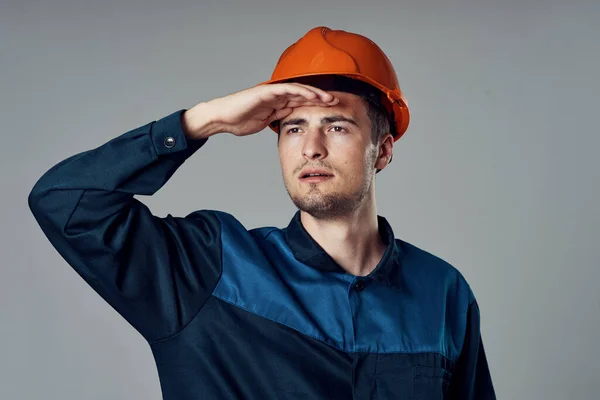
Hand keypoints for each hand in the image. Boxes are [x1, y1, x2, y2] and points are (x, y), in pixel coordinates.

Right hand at [183, 83, 338, 138]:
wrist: (223, 117)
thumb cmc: (239, 121)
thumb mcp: (265, 122)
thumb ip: (278, 119)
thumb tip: (291, 121)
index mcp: (277, 104)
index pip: (301, 103)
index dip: (316, 106)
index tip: (331, 111)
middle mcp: (277, 96)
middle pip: (304, 95)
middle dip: (321, 99)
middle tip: (338, 102)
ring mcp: (272, 92)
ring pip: (299, 90)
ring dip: (316, 94)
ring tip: (330, 98)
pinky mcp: (267, 91)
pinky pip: (288, 89)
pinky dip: (301, 92)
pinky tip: (313, 95)